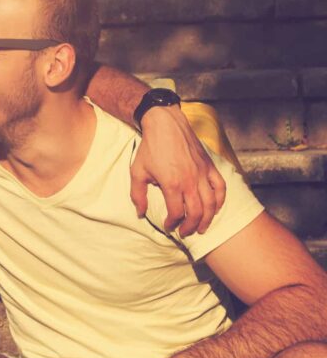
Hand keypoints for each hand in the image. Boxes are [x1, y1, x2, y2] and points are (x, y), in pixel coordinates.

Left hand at [129, 105, 226, 236]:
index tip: (169, 227)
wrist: (165, 125)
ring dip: (208, 219)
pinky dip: (220, 201)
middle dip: (191, 226)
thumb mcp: (137, 172)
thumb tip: (140, 213)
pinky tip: (215, 208)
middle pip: (197, 213)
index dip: (173, 224)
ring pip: (211, 204)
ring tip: (202, 227)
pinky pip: (220, 187)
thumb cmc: (150, 148)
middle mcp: (190, 181)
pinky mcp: (209, 166)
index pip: (177, 213)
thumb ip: (138, 195)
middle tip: (185, 232)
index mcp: (172, 184)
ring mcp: (202, 174)